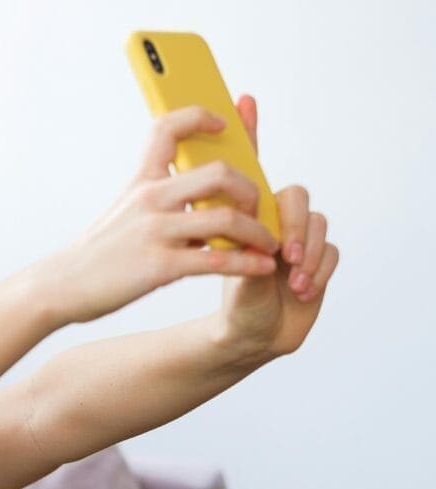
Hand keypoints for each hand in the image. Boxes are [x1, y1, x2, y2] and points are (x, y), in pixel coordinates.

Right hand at [37, 105, 280, 327]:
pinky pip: (218, 260)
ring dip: (259, 232)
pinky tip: (261, 267)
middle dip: (251, 191)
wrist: (65, 284)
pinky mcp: (160, 266)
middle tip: (259, 209)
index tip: (224, 122)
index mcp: (142, 180)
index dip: (200, 116)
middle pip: (219, 173)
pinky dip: (248, 264)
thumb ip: (162, 198)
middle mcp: (150, 199)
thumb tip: (207, 198)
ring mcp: (156, 231)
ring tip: (268, 244)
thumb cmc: (100, 250)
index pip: (168, 127)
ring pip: (227, 218)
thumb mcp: (125, 210)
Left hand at [212, 94, 339, 360]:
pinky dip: (318, 271)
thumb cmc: (234, 299)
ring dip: (306, 251)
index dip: (247, 131)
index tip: (241, 100)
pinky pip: (332, 251)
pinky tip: (302, 289)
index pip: (246, 165)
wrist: (244, 335)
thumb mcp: (214, 262)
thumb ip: (218, 232)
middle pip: (294, 195)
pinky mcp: (320, 260)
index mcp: (243, 213)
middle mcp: (273, 219)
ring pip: (317, 223)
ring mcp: (299, 237)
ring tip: (291, 274)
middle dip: (293, 222)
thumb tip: (210, 204)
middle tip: (282, 249)